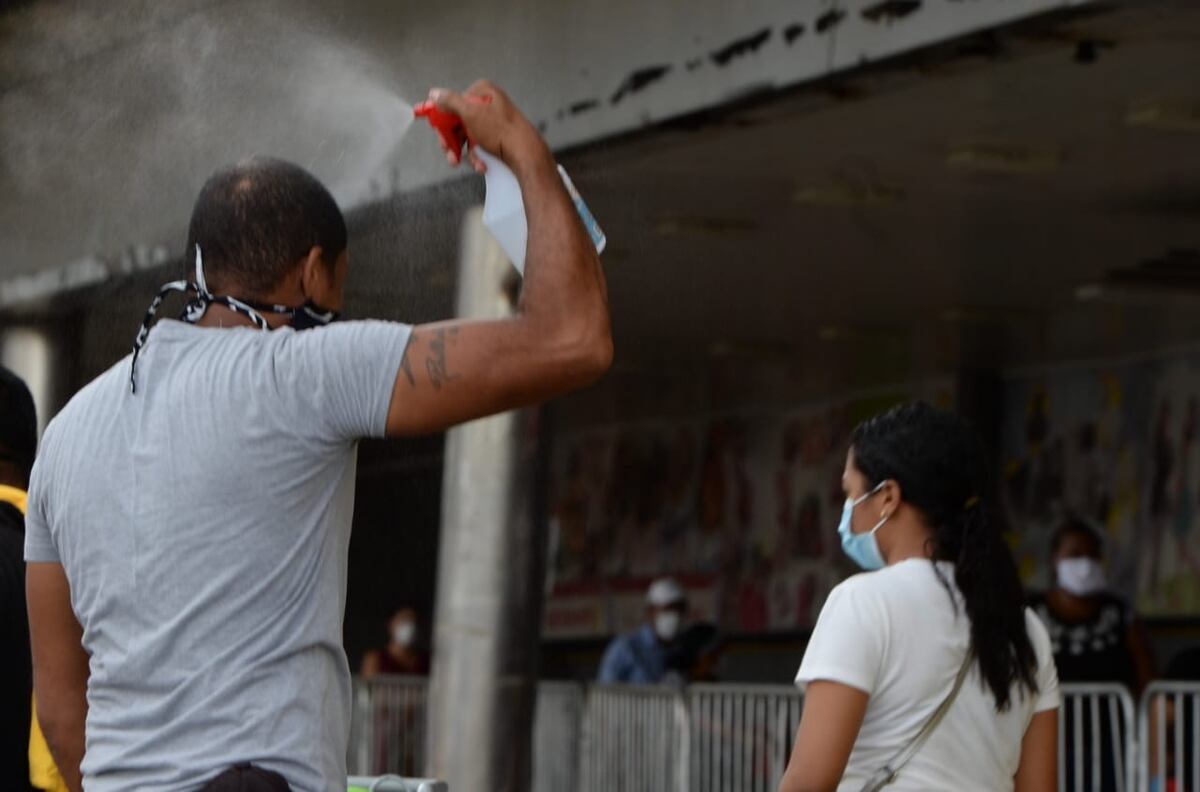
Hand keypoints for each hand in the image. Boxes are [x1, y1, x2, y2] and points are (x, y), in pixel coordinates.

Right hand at [427, 81, 547, 173]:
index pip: (453, 102)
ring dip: (464, 153)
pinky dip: (477, 156)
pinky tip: (481, 165)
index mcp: (482, 91)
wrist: (526, 154)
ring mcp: (494, 121)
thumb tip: (434, 93)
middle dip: (452, 141)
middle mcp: (488, 103)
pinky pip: (480, 145)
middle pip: (458, 121)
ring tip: (465, 162)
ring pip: (468, 137)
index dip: (441, 118)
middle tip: (449, 154)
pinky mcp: (499, 137)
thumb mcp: (470, 113)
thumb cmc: (501, 131)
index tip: (432, 127)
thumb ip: (449, 101)